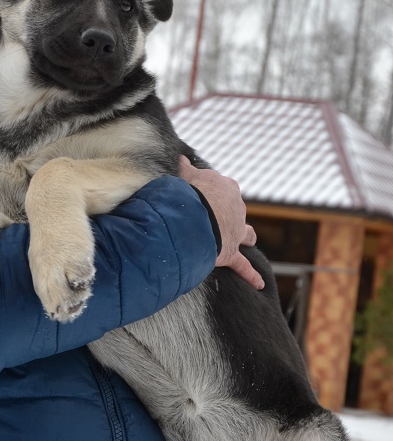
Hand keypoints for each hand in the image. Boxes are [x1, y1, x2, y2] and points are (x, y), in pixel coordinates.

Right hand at [178, 157, 263, 289]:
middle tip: (215, 217)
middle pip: (235, 209)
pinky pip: (243, 266)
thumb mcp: (183, 175)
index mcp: (225, 188)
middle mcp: (235, 208)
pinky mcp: (231, 253)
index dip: (210, 190)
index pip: (221, 187)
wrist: (194, 216)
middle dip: (228, 213)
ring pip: (246, 234)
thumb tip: (180, 157)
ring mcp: (235, 232)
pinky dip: (251, 275)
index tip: (199, 192)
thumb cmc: (187, 193)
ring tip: (244, 240)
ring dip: (245, 237)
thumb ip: (183, 167)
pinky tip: (259, 283)